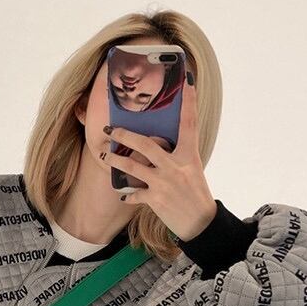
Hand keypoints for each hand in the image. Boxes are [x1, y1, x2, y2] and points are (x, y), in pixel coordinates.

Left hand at [102, 72, 217, 242]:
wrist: (201, 224)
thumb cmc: (196, 194)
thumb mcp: (192, 170)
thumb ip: (176, 157)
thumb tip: (158, 147)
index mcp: (189, 156)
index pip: (189, 123)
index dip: (189, 102)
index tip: (187, 82)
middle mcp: (175, 166)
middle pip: (146, 144)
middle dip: (125, 136)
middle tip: (111, 130)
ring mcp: (164, 183)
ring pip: (133, 167)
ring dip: (116, 161)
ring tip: (105, 157)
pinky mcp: (155, 199)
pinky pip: (134, 194)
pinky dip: (128, 194)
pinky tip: (124, 194)